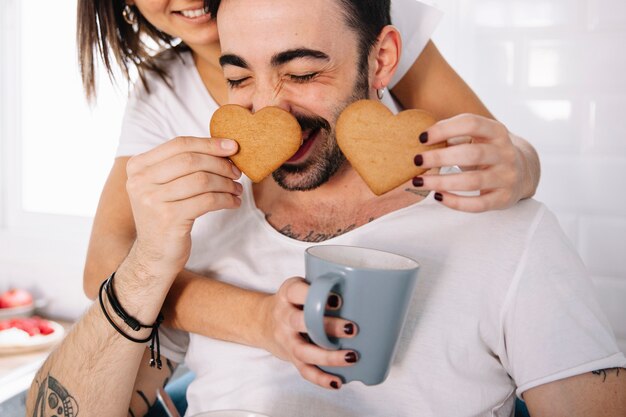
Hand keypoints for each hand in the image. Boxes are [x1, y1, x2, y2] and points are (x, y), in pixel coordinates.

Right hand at [125, 136, 242, 279]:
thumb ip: (182, 164)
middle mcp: (140, 181)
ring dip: (226, 183)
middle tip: (237, 173)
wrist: (155, 255)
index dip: (209, 143)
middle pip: (191, 160)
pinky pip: (207, 201)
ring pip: (202, 180)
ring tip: (236, 189)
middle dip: (220, 164)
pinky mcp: (169, 219)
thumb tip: (223, 147)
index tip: (232, 147)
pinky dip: (226, 200)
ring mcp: (152, 200)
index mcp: (138, 166)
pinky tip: (233, 203)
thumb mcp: (165, 186)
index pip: (179, 144)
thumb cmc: (166, 215)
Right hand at [259, 277, 358, 389]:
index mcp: (288, 294)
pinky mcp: (290, 357)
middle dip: (327, 326)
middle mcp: (283, 316)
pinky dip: (321, 378)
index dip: (316, 296)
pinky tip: (337, 381)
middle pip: (301, 322)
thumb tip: (361, 293)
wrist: (264, 321)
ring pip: (303, 351)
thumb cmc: (294, 302)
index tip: (339, 300)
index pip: (298, 292)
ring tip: (351, 357)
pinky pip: (304, 370)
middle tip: (352, 329)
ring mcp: (286, 339)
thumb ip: (321, 288)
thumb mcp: (301, 287)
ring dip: (328, 356)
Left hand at [412, 114, 530, 211]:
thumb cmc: (487, 151)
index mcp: (496, 132)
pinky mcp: (504, 198)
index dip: (445, 129)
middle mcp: (505, 153)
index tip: (421, 137)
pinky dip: (455, 202)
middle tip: (416, 160)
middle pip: (472, 153)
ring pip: (472, 181)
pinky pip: (478, 204)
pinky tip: (437, 196)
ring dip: (441, 182)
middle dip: (440, 157)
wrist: (522, 172)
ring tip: (418, 182)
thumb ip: (453, 135)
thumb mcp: (477, 137)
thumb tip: (421, 139)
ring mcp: (506, 177)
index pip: (471, 123)